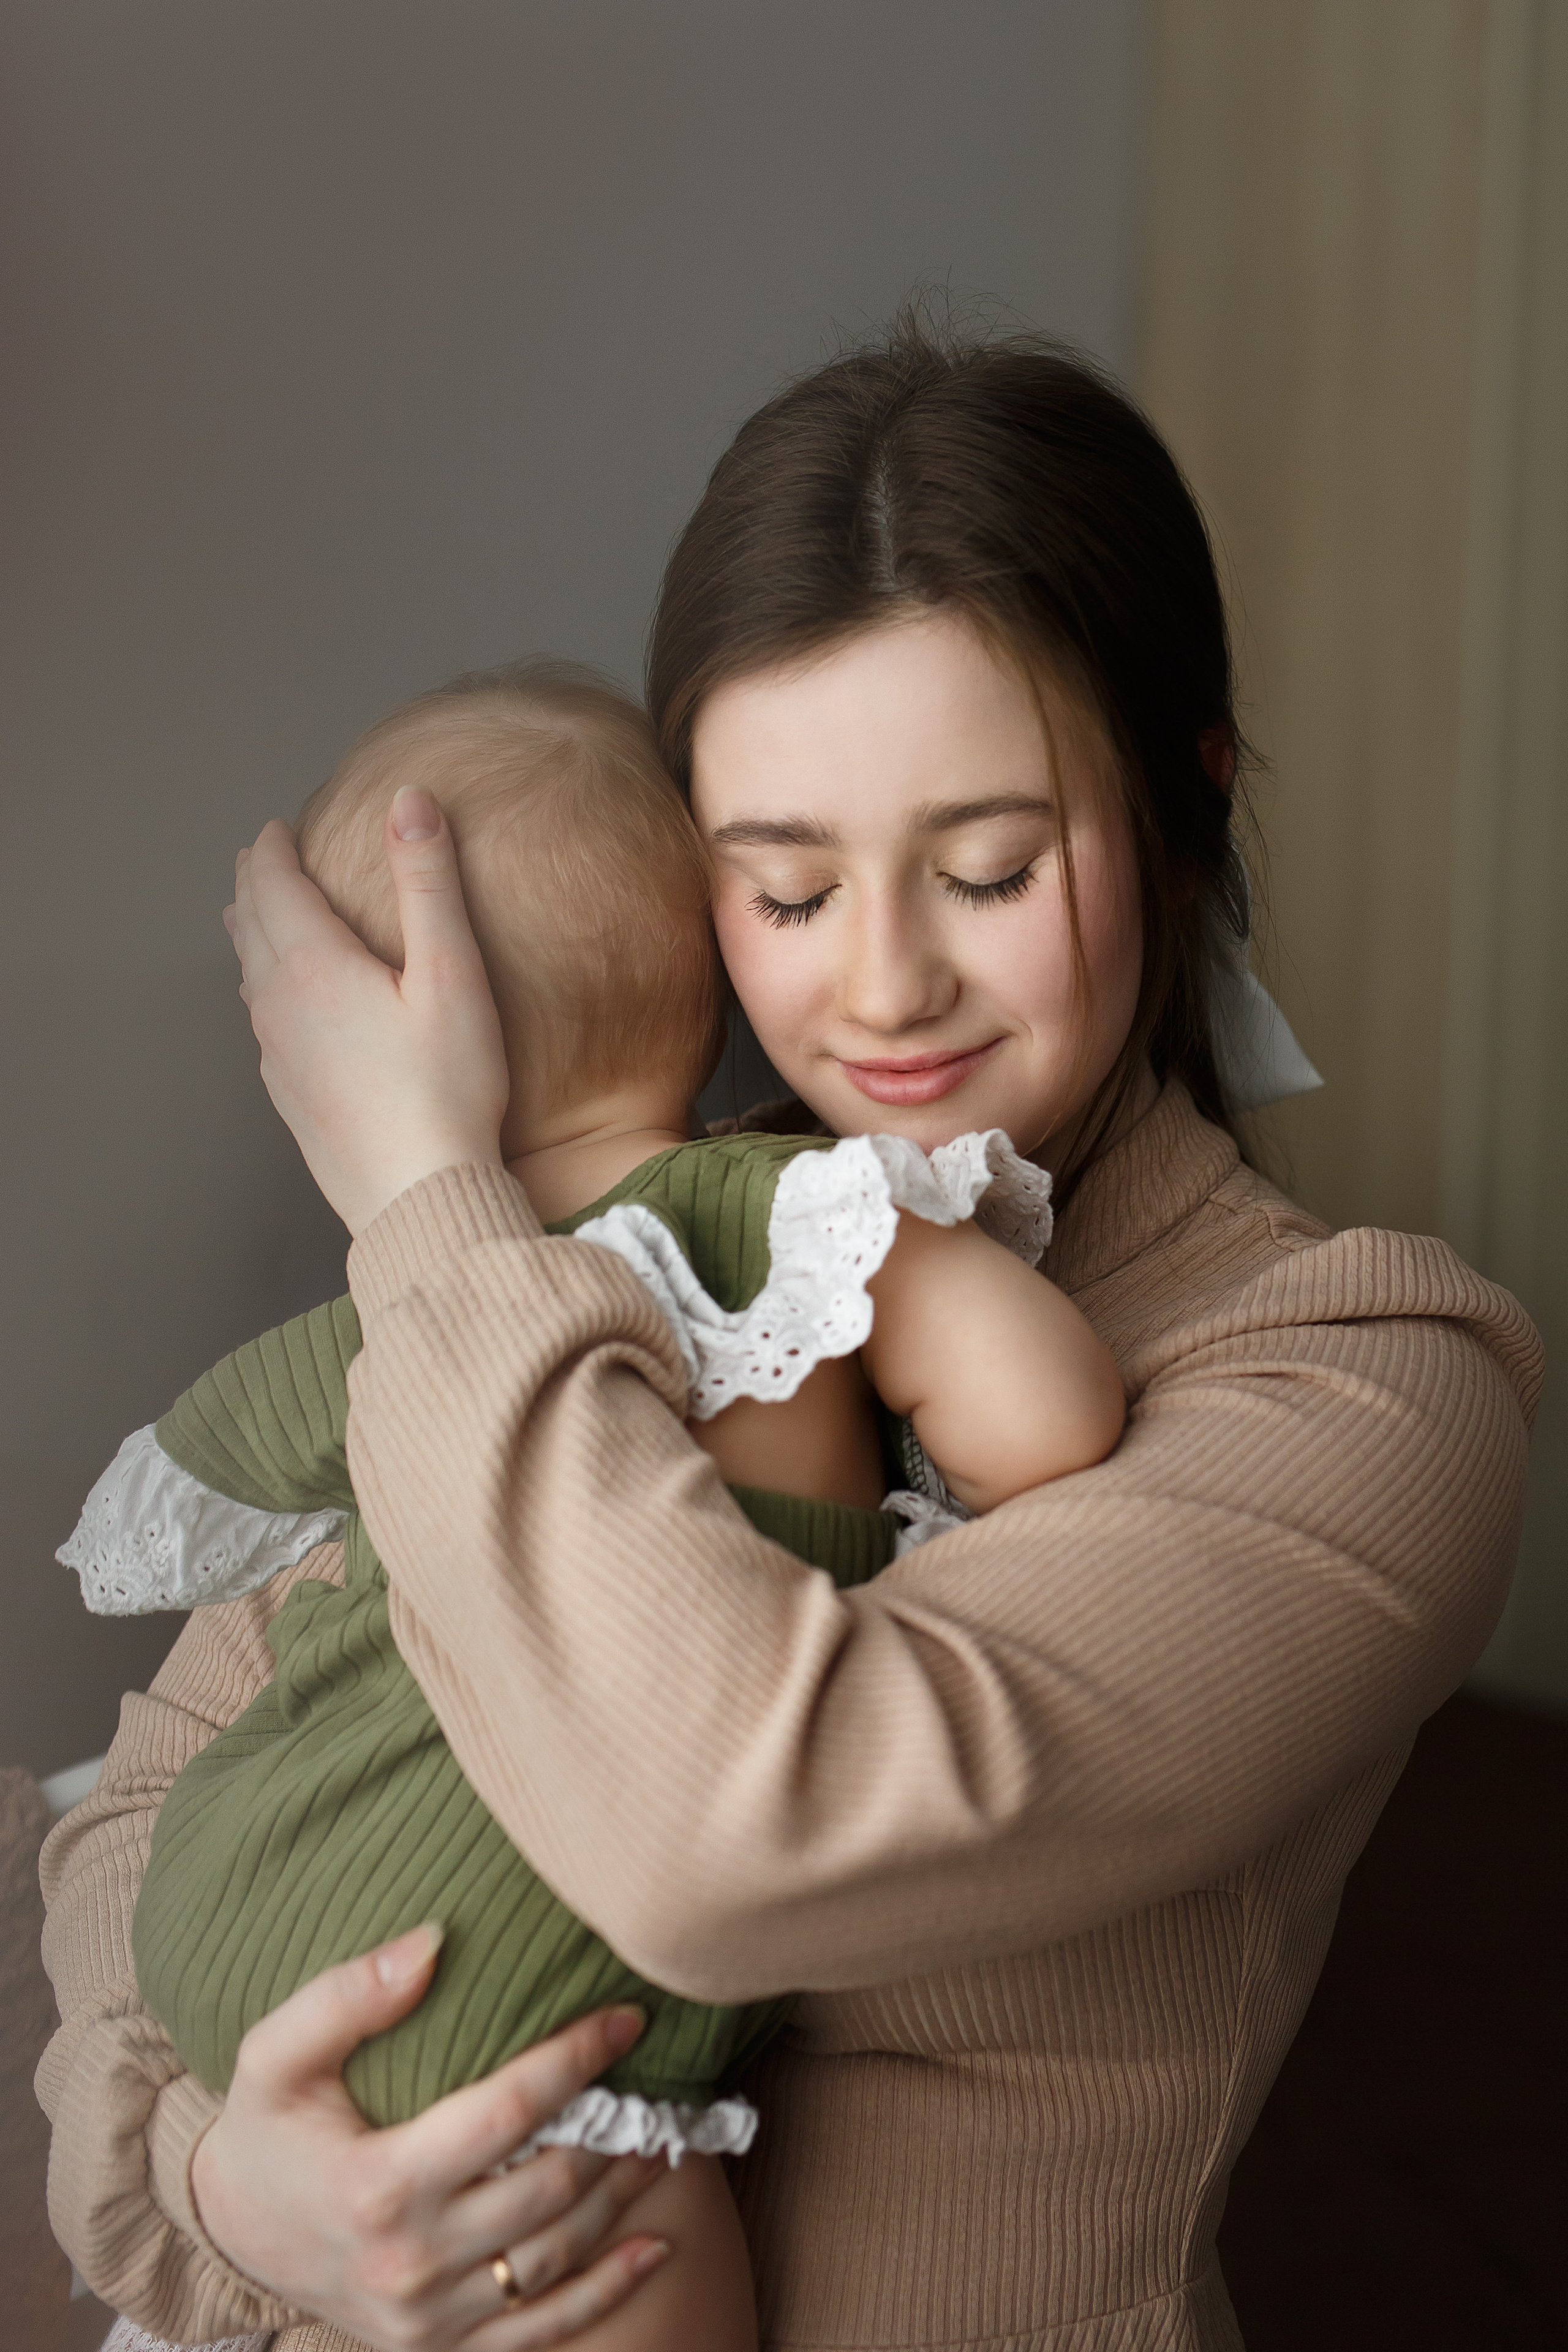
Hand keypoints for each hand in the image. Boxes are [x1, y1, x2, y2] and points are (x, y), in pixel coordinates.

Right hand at [190, 1924, 670, 2350]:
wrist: (232, 2233)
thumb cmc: (266, 2128)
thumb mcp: (276, 2054)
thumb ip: (346, 1996)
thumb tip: (433, 1942)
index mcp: (378, 2185)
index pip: (507, 2113)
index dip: (575, 2061)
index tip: (627, 2018)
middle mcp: (410, 2261)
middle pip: (546, 2189)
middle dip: (614, 2131)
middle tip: (658, 2080)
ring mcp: (428, 2315)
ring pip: (555, 2256)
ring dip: (621, 2200)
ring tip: (663, 2139)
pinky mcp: (439, 2345)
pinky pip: (541, 2329)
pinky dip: (606, 2292)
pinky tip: (655, 2249)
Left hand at [226, 791, 509, 1233]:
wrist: (419, 1197)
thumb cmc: (447, 1089)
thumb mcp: (452, 975)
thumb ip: (428, 883)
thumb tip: (410, 800)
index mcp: (315, 967)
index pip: (275, 885)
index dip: (274, 849)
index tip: (278, 827)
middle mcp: (280, 1007)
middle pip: (250, 926)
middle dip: (254, 884)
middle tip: (260, 859)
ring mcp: (278, 1056)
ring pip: (249, 976)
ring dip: (251, 936)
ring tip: (256, 918)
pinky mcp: (289, 1097)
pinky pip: (262, 1025)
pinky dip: (264, 992)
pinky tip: (280, 1008)